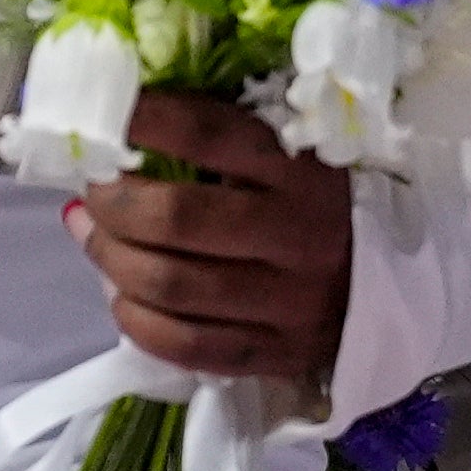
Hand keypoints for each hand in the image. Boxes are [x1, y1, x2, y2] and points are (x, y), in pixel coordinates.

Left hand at [69, 90, 353, 386]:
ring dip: (109, 258)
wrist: (378, 290)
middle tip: (92, 189)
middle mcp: (297, 235)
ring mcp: (288, 304)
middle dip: (113, 202)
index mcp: (301, 171)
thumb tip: (118, 124)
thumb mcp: (287, 159)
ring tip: (91, 235)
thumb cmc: (310, 207)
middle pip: (175, 218)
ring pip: (170, 285)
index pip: (207, 134)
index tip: (103, 115)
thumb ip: (219, 141)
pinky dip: (135, 320)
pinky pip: (184, 346)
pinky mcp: (275, 355)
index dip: (143, 121)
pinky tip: (120, 294)